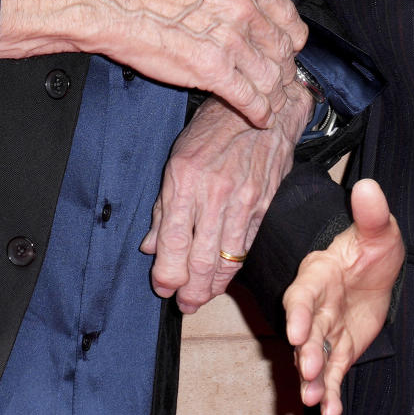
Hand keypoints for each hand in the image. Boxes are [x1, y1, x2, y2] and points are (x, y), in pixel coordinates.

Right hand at [0, 0, 305, 127]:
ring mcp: (229, 39)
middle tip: (275, 83)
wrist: (112, 4)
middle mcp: (242, 8)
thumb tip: (242, 2)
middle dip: (281, 71)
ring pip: (271, 77)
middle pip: (281, 50)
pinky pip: (250, 99)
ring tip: (266, 104)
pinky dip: (258, 112)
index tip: (285, 51)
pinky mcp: (213, 70)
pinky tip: (257, 117)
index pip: (288, 17)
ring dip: (271, 96)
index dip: (290, 40)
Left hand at [141, 82, 311, 308]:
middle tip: (181, 303)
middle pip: (199, 258)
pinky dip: (232, 268)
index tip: (161, 287)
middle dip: (188, 290)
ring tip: (199, 299)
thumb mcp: (178, 157)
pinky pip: (244, 247)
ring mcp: (241, 202)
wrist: (263, 110)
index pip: (173, 240)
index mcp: (184, 178)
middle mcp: (213, 193)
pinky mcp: (262, 207)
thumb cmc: (214, 129)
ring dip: (210, 287)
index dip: (166, 272)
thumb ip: (164, 206)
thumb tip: (150, 244)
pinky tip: (222, 278)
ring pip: (224, 260)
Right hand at [285, 178, 403, 414]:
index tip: (295, 330)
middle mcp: (317, 304)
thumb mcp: (379, 231)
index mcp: (319, 274)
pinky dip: (330, 392)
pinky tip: (330, 411)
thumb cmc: (371, 247)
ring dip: (311, 377)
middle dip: (303, 350)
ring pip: (314, 355)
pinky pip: (332, 372)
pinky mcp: (339, 349)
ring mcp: (326, 329)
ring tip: (313, 398)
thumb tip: (368, 186)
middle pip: (306, 329)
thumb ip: (371, 214)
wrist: (377, 272)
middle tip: (305, 369)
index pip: (304, 293)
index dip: (298, 312)